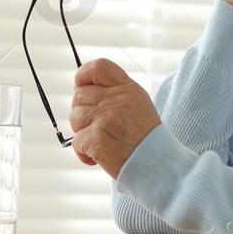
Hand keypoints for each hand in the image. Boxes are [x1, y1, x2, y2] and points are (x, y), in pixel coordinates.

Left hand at [70, 58, 161, 179]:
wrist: (158, 166)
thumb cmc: (146, 141)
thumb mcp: (139, 106)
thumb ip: (115, 95)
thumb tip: (82, 92)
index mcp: (128, 89)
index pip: (98, 67)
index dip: (82, 76)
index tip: (82, 89)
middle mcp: (118, 99)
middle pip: (79, 95)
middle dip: (82, 114)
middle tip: (96, 129)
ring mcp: (107, 117)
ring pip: (74, 118)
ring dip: (82, 134)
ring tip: (101, 144)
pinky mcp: (98, 137)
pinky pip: (76, 142)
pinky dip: (84, 154)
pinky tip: (99, 158)